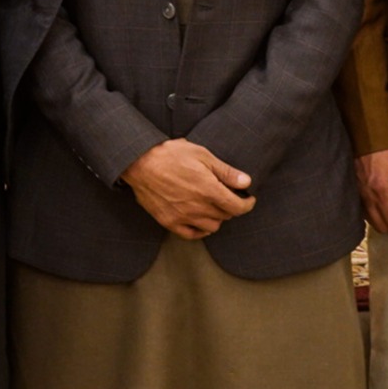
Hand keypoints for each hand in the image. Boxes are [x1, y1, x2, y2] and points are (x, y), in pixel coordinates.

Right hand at [120, 138, 255, 238]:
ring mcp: (182, 216)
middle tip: (227, 196)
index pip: (237, 207)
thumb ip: (225, 171)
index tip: (249, 199)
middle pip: (225, 216)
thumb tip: (246, 182)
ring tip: (213, 206)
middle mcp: (198, 207)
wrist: (139, 162)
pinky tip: (200, 220)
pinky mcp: (169, 221)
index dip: (247, 204)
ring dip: (217, 217)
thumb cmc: (170, 154)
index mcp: (208, 189)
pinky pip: (192, 234)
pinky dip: (200, 229)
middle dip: (231, 206)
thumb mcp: (201, 155)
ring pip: (212, 226)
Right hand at [356, 147, 387, 234]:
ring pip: (374, 221)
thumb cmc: (384, 146)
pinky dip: (378, 212)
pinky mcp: (356, 192)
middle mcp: (368, 197)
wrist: (363, 134)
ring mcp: (359, 195)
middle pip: (383, 227)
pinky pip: (366, 212)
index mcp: (382, 191)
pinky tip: (386, 197)